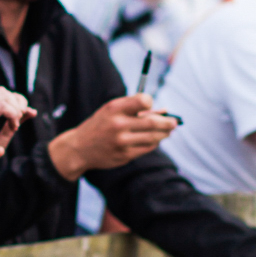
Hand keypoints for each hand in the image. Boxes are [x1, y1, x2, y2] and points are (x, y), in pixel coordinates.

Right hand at [47, 94, 175, 179]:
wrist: (80, 148)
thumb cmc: (100, 125)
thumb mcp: (113, 111)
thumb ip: (136, 109)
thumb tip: (165, 111)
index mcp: (114, 108)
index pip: (143, 101)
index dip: (151, 103)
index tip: (152, 106)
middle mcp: (118, 125)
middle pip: (153, 123)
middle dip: (168, 122)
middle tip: (175, 122)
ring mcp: (122, 142)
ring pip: (153, 138)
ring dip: (164, 134)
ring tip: (168, 131)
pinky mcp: (125, 155)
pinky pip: (147, 148)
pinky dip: (154, 143)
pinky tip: (155, 140)